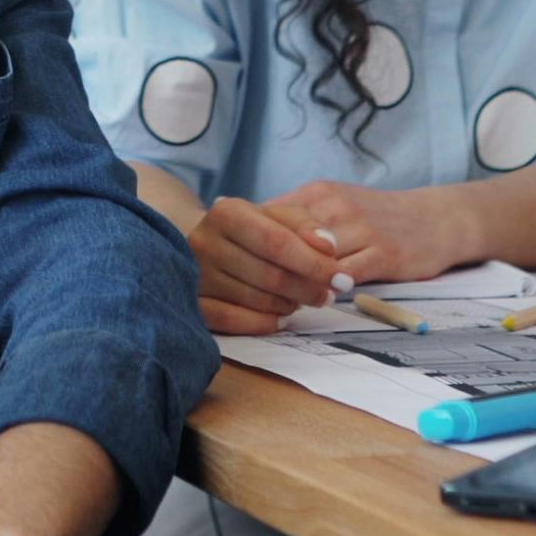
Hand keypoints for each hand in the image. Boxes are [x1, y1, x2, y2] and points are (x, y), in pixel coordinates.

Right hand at [185, 195, 343, 334]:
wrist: (203, 242)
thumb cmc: (250, 229)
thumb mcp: (277, 216)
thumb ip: (306, 226)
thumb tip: (329, 248)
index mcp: (228, 213)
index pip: (278, 242)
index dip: (314, 264)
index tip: (343, 279)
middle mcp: (206, 242)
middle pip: (269, 275)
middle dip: (307, 289)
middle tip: (328, 296)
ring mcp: (195, 275)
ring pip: (255, 300)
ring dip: (288, 304)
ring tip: (300, 300)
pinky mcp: (193, 302)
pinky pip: (232, 321)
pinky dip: (262, 323)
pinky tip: (280, 318)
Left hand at [260, 178, 468, 288]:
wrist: (436, 219)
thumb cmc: (377, 217)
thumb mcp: (334, 204)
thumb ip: (296, 218)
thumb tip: (247, 236)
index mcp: (319, 193)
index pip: (268, 216)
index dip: (247, 243)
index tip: (234, 265)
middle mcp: (336, 206)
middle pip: (285, 238)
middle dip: (264, 266)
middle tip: (248, 290)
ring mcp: (361, 229)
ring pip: (311, 259)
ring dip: (293, 282)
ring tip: (278, 301)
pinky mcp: (383, 253)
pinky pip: (344, 274)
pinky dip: (326, 289)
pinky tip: (317, 299)